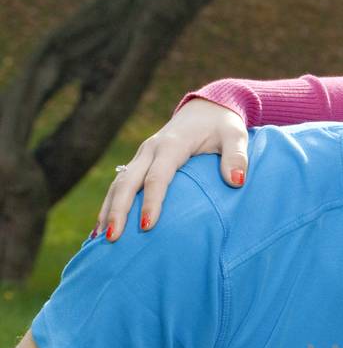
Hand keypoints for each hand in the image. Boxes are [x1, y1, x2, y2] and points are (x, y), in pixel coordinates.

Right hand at [94, 97, 248, 241]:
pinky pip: (120, 183)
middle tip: (112, 238)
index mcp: (173, 144)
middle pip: (127, 181)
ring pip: (118, 183)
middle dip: (118, 210)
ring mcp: (142, 155)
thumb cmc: (223, 125)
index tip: (147, 226)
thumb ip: (237, 157)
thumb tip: (236, 182)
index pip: (157, 177)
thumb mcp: (236, 135)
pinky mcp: (140, 162)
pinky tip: (103, 226)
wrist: (206, 108)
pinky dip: (110, 203)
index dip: (151, 201)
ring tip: (100, 239)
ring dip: (108, 209)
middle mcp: (151, 149)